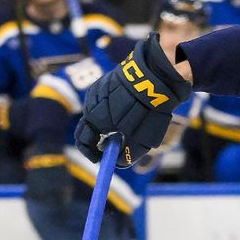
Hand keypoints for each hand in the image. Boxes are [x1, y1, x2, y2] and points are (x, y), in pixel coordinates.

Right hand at [75, 33, 191, 166]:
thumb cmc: (147, 110)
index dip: (91, 153)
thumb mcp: (141, 141)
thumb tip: (119, 164)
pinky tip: (131, 107)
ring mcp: (99, 88)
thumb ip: (127, 156)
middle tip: (113, 146)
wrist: (156, 76)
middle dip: (98, 139)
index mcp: (94, 118)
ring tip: (129, 124)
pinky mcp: (109, 79)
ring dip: (108, 122)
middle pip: (88, 126)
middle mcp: (92, 103)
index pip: (83, 141)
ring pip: (98, 112)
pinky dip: (114, 109)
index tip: (100, 159)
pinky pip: (107, 99)